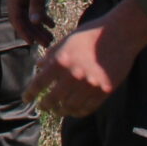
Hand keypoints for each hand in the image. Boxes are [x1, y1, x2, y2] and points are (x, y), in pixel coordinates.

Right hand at [6, 0, 67, 46]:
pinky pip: (35, 7)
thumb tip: (35, 22)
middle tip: (47, 44)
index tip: (32, 43)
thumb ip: (37, 3)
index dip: (23, 31)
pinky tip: (52, 23)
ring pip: (30, 14)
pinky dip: (42, 15)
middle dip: (34, 31)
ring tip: (50, 38)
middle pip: (23, 18)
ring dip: (39, 26)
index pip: (16, 17)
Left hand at [28, 0, 146, 119]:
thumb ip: (51, 55)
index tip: (26, 98)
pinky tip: (74, 111)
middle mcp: (73, 76)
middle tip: (42, 107)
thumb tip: (39, 67)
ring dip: (61, 111)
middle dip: (45, 105)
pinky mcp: (105, 91)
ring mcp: (90, 85)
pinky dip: (78, 112)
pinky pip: (88, 108)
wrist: (120, 33)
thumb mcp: (66, 41)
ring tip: (58, 110)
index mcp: (61, 62)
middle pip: (52, 99)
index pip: (39, 83)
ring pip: (70, 107)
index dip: (30, 93)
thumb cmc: (90, 34)